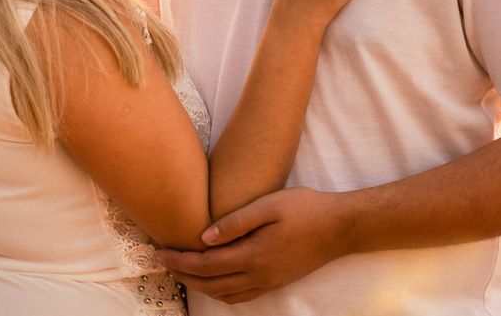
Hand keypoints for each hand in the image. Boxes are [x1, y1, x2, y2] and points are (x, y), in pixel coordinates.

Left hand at [155, 187, 342, 303]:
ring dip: (199, 286)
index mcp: (254, 255)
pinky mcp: (276, 282)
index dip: (180, 260)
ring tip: (181, 270)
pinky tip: (213, 280)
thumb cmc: (305, 208)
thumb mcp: (269, 205)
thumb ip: (235, 222)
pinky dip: (220, 292)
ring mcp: (269, 282)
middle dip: (183, 274)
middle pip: (211, 284)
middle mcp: (260, 275)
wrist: (340, 227)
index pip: (207, 264)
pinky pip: (241, 296)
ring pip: (225, 295)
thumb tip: (204, 236)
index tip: (160, 251)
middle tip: (162, 261)